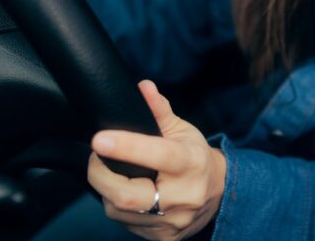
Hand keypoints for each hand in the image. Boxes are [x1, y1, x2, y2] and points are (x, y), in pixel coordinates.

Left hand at [88, 80, 226, 240]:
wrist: (218, 194)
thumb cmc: (195, 158)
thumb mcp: (182, 130)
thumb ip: (159, 110)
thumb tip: (142, 87)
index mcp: (190, 163)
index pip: (157, 155)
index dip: (126, 148)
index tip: (100, 139)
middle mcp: (184, 196)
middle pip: (128, 196)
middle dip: (101, 176)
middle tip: (96, 157)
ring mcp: (173, 222)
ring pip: (120, 211)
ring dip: (107, 191)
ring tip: (114, 175)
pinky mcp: (163, 238)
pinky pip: (126, 224)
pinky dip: (118, 208)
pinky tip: (128, 194)